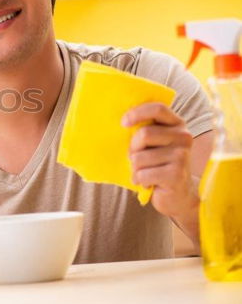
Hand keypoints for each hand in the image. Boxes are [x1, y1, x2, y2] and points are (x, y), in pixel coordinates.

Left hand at [123, 102, 198, 217]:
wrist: (178, 195)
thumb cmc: (157, 165)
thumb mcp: (153, 144)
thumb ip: (143, 130)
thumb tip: (120, 122)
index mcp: (177, 125)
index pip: (158, 108)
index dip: (137, 113)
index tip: (123, 123)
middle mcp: (183, 137)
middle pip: (144, 134)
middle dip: (133, 149)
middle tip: (138, 159)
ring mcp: (182, 156)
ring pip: (139, 157)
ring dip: (136, 168)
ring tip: (146, 172)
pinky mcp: (176, 174)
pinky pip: (142, 174)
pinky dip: (139, 180)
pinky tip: (148, 183)